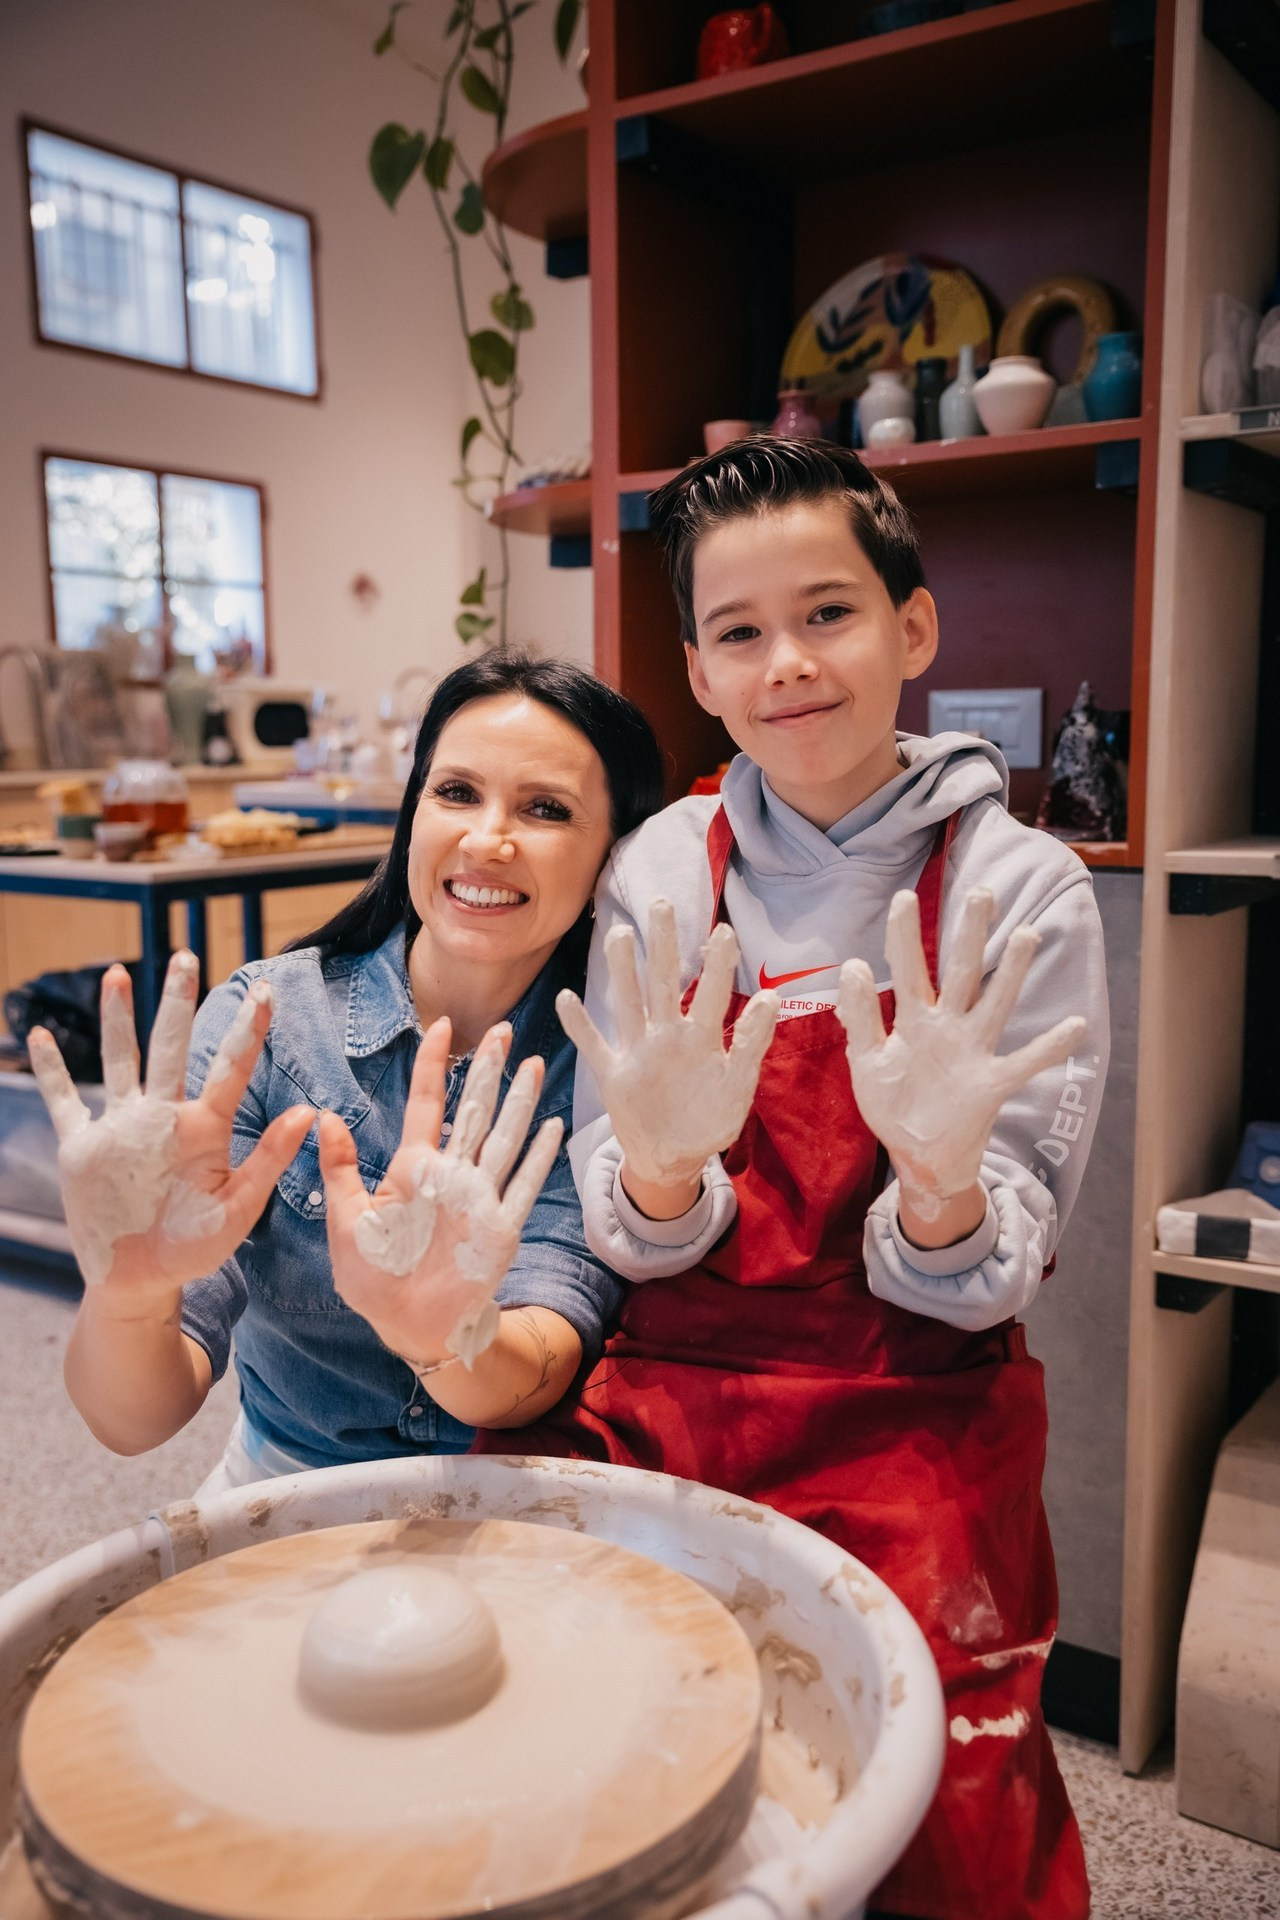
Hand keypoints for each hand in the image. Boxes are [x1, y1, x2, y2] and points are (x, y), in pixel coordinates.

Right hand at [28, 956, 312, 1299]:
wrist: (142, 1281)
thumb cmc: (196, 1250)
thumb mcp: (238, 1209)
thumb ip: (268, 1161)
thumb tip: (308, 1113)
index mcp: (203, 1129)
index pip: (230, 1067)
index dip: (249, 1029)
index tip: (267, 990)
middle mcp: (162, 1118)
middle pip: (169, 1046)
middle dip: (176, 1001)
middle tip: (186, 955)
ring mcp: (121, 1129)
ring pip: (120, 1059)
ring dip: (117, 1018)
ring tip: (118, 974)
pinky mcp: (84, 1149)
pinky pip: (65, 1101)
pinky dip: (52, 1071)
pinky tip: (41, 1037)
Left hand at [319, 1020, 562, 1368]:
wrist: (407, 1326)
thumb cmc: (373, 1278)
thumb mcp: (345, 1221)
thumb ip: (339, 1170)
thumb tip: (323, 1117)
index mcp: (413, 1168)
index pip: (427, 1103)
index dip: (433, 1065)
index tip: (442, 1026)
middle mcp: (452, 1175)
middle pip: (475, 1109)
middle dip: (488, 1069)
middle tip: (503, 1030)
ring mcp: (479, 1198)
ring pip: (504, 1137)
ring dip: (519, 1101)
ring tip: (533, 1063)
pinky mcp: (499, 1227)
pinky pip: (523, 1185)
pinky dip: (538, 1157)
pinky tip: (552, 1127)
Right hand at [556, 899, 777, 1190]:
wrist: (675, 1158)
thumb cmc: (710, 1119)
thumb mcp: (738, 1086)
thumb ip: (751, 1044)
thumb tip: (770, 997)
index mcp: (700, 1039)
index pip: (710, 993)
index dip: (716, 964)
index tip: (724, 930)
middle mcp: (667, 1036)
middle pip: (662, 982)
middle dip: (663, 944)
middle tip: (663, 904)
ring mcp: (637, 1052)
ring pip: (627, 1004)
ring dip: (621, 971)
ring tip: (618, 934)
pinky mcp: (613, 1075)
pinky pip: (593, 1045)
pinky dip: (579, 1025)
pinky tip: (567, 997)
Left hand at [837, 888, 1085, 1222]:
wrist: (920, 1155)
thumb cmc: (894, 1104)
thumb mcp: (867, 1061)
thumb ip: (860, 1018)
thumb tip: (853, 965)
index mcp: (915, 1020)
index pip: (909, 970)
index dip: (905, 936)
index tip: (904, 896)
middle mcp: (948, 1027)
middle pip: (962, 972)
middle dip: (971, 934)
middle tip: (982, 892)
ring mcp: (973, 1053)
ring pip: (995, 1004)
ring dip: (1012, 972)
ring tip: (1027, 935)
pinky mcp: (991, 1084)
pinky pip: (1024, 1063)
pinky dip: (1048, 1047)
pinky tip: (1076, 1025)